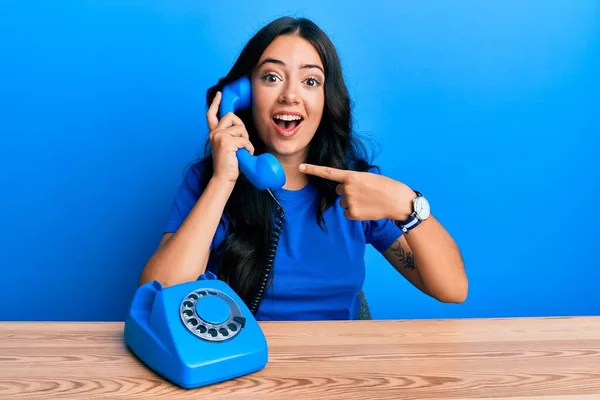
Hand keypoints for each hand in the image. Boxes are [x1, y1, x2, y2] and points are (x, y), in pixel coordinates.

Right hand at [206, 91, 254, 183]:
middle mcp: (214, 133)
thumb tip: (240, 128)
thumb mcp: (229, 147)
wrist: (223, 178)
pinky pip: (244, 140)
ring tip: (242, 150)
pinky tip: (245, 154)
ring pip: (240, 128)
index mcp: (214, 134)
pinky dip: (248, 147)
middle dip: (241, 126)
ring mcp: (219, 137)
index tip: (220, 94)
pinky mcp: (226, 142)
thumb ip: (231, 136)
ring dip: (246, 139)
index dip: (215, 103)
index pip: (211, 115)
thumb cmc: (229, 165)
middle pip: (231, 116)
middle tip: (243, 141)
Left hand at [299, 164, 415, 220]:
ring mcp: (349, 202)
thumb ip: (353, 180)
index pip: (328, 172)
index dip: (313, 169)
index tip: (301, 167)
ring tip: (368, 200)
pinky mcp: (352, 214)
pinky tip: (367, 209)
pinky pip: (347, 213)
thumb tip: (343, 188)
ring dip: (353, 202)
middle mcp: (347, 188)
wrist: (398, 201)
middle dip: (349, 191)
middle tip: (365, 192)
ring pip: (344, 202)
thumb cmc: (386, 187)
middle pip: (339, 190)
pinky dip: (355, 212)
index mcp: (352, 176)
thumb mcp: (369, 177)